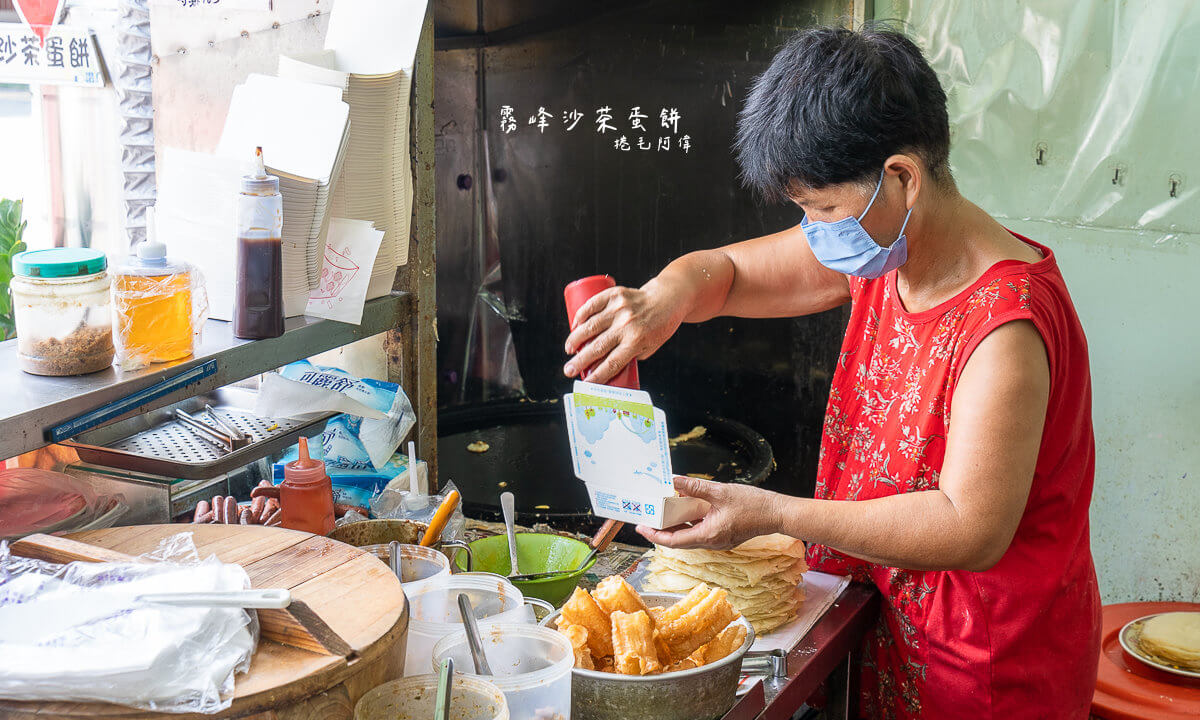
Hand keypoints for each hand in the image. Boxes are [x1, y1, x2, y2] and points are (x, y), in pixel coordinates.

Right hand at [563, 281, 685, 384]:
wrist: (668, 299)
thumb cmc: (660, 326)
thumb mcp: (651, 346)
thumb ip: (630, 355)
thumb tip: (607, 366)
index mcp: (637, 341)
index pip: (612, 363)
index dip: (597, 376)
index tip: (585, 384)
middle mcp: (627, 325)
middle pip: (597, 347)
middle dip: (579, 362)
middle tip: (568, 370)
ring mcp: (619, 308)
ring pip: (590, 326)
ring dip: (575, 340)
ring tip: (569, 349)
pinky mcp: (615, 294)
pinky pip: (592, 305)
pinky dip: (580, 315)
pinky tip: (574, 325)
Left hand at [636, 476, 784, 549]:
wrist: (777, 513)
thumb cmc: (754, 505)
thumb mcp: (721, 492)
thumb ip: (695, 486)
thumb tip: (675, 480)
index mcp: (709, 535)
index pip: (674, 541)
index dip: (655, 535)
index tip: (641, 527)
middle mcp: (711, 542)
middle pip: (679, 539)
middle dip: (661, 529)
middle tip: (646, 518)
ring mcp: (717, 540)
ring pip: (689, 535)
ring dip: (675, 525)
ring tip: (661, 512)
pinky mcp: (722, 534)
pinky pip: (700, 530)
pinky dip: (689, 521)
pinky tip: (684, 508)